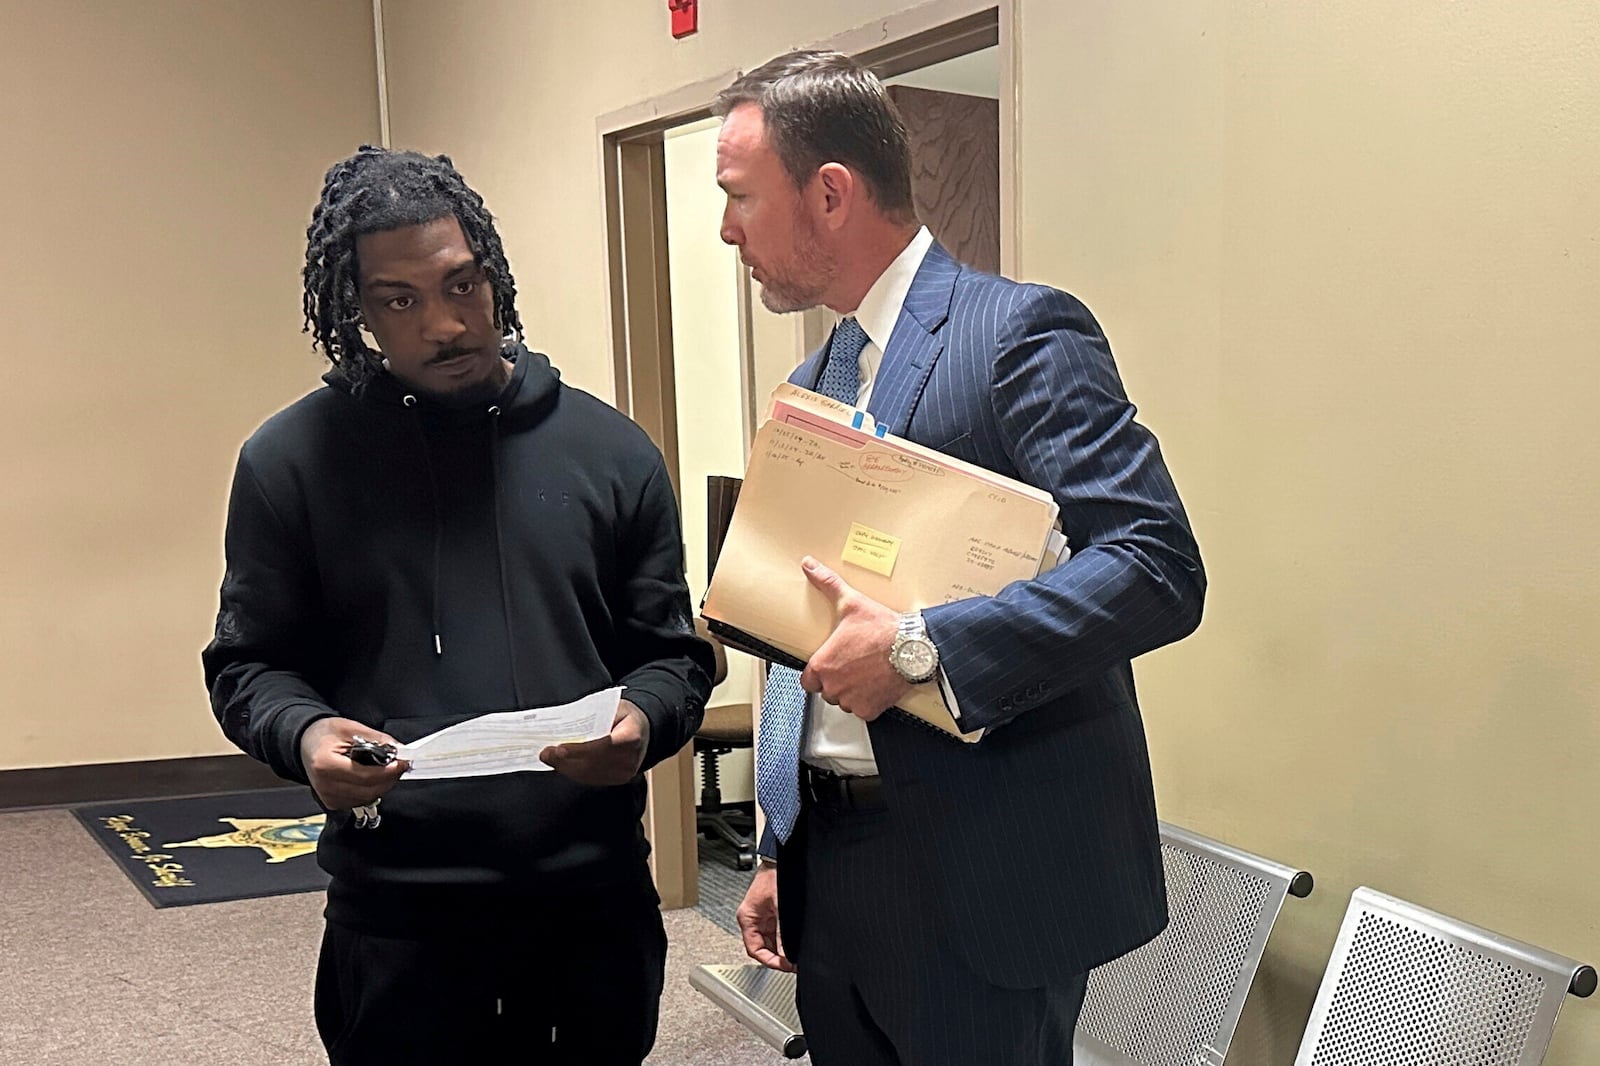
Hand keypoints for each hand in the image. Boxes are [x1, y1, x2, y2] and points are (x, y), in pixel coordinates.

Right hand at [300, 717, 407, 809]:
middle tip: (399, 765)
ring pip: (366, 798)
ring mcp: (327, 797)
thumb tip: (398, 749)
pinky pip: (359, 801)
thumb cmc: (324, 734)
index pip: (365, 776)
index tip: (402, 763)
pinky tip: (371, 777)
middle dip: (389, 778)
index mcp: (326, 765)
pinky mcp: (331, 802)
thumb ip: (376, 739)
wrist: (305, 743)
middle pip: (368, 790)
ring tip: (385, 769)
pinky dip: (370, 790)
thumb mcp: (350, 728)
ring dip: (381, 785)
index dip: (388, 772)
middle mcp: (324, 785)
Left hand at [541, 699, 650, 785]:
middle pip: (593, 763)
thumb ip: (595, 714)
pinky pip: (592, 779)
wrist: (643, 731)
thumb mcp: (615, 706)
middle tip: (546, 753)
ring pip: (589, 774)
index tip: (559, 748)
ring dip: (565, 767)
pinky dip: (574, 772)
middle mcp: (631, 758)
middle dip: (565, 759)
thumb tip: (568, 724)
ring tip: (549, 758)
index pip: (605, 745)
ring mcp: (625, 772)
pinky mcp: (618, 780)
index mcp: (632, 735)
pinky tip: (562, 764)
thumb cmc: (626, 717)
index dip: (581, 749)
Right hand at [736, 865, 793, 971]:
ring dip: (783, 950)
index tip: (783, 966)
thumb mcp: (780, 907)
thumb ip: (782, 932)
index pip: (754, 949)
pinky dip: (786, 940)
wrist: (781, 859)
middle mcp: (754, 919)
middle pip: (763, 948)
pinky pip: (778, 933)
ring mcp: (764, 917)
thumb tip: (787, 953)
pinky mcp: (774, 914)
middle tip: (793, 963)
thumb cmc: (776, 875)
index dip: (769, 961)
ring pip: (772, 942)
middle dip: (778, 957)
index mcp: (748, 918)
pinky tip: (796, 943)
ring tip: (796, 955)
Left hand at [798, 556, 908, 721]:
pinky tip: (876, 685)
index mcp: (822, 665)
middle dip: (837, 681)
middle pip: (827, 691)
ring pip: (844, 702)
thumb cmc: (882, 629)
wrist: (913, 647)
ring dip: (851, 692)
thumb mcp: (850, 602)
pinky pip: (863, 711)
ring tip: (865, 673)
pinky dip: (868, 702)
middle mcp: (834, 686)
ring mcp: (852, 700)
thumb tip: (809, 565)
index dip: (819, 673)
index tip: (831, 664)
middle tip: (852, 665)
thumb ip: (826, 584)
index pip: (808, 681)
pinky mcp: (870, 710)